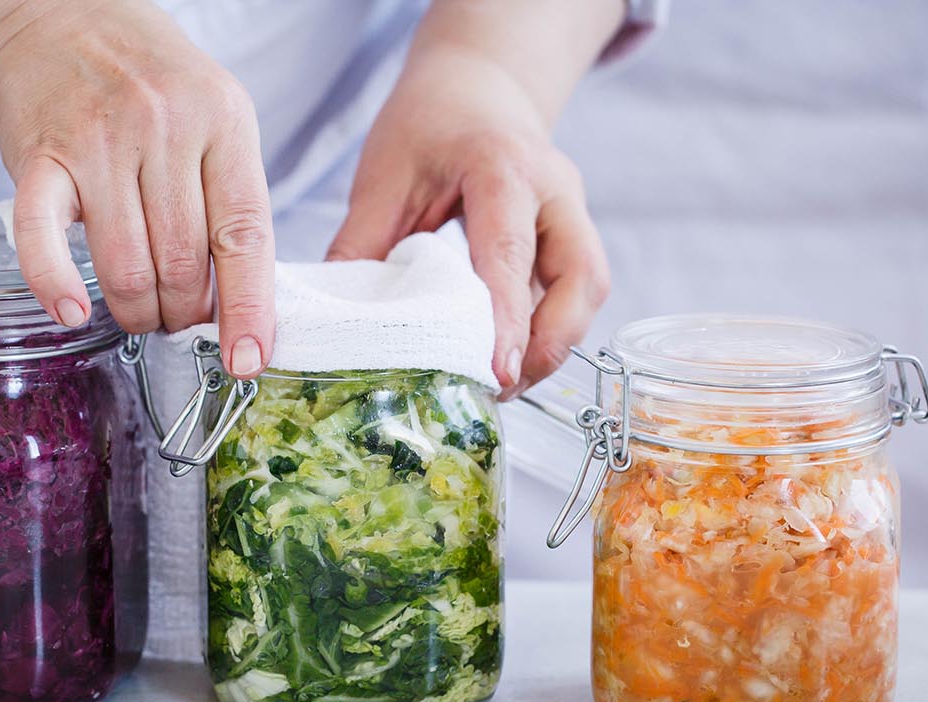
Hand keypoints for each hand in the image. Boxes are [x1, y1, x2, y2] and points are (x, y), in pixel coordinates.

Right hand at [0, 2, 274, 376]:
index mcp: (222, 121)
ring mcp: (99, 141)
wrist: (58, 20)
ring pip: (126, 266)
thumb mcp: (215, 120)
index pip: (245, 235)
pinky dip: (55, 285)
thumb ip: (231, 200)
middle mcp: (163, 127)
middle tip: (176, 319)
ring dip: (134, 311)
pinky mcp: (40, 157)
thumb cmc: (149, 85)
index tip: (247, 358)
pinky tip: (71, 312)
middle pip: (183, 263)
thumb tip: (240, 306)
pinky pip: (43, 238)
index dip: (248, 308)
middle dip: (181, 313)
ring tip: (138, 312)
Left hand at [328, 46, 609, 398]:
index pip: (510, 250)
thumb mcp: (382, 178)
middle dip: (548, 344)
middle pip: (581, 278)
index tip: (497, 372)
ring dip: (553, 344)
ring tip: (501, 382)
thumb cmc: (427, 127)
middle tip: (499, 387)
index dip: (506, 318)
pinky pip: (577, 292)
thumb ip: (361, 247)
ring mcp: (574, 210)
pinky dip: (549, 330)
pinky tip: (510, 356)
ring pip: (590, 289)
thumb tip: (337, 326)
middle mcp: (553, 187)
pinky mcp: (575, 233)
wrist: (475, 88)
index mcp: (501, 165)